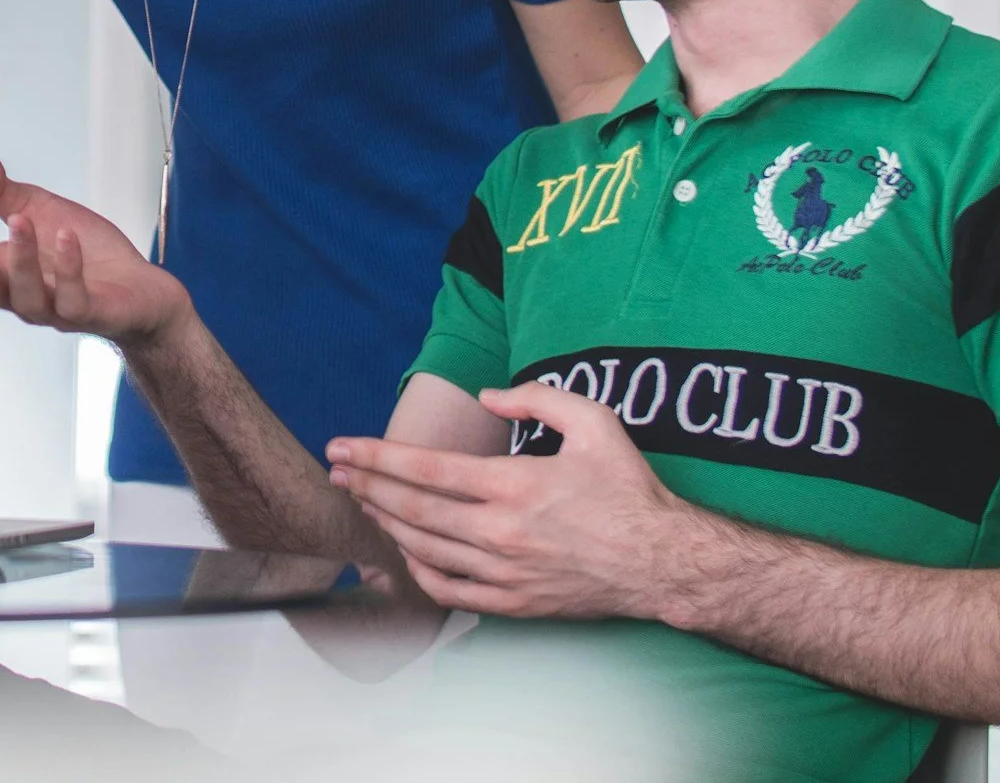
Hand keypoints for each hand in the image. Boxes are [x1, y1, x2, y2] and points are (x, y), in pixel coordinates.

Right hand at [0, 152, 190, 345]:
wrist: (141, 291)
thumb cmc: (88, 256)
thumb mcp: (40, 212)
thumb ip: (2, 192)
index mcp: (6, 273)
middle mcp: (25, 297)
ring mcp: (57, 309)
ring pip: (27, 297)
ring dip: (21, 259)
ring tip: (19, 220)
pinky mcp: (92, 313)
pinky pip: (73, 299)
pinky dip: (67, 269)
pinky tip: (65, 238)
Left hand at [325, 381, 703, 619]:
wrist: (664, 564)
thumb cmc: (630, 490)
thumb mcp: (594, 422)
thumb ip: (537, 397)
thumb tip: (488, 395)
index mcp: (514, 485)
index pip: (424, 468)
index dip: (375, 456)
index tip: (341, 446)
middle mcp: (501, 532)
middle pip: (412, 509)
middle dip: (364, 487)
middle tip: (335, 472)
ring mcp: (505, 573)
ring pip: (425, 549)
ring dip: (385, 524)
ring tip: (362, 502)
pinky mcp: (515, 604)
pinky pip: (451, 593)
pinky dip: (419, 573)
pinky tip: (406, 553)